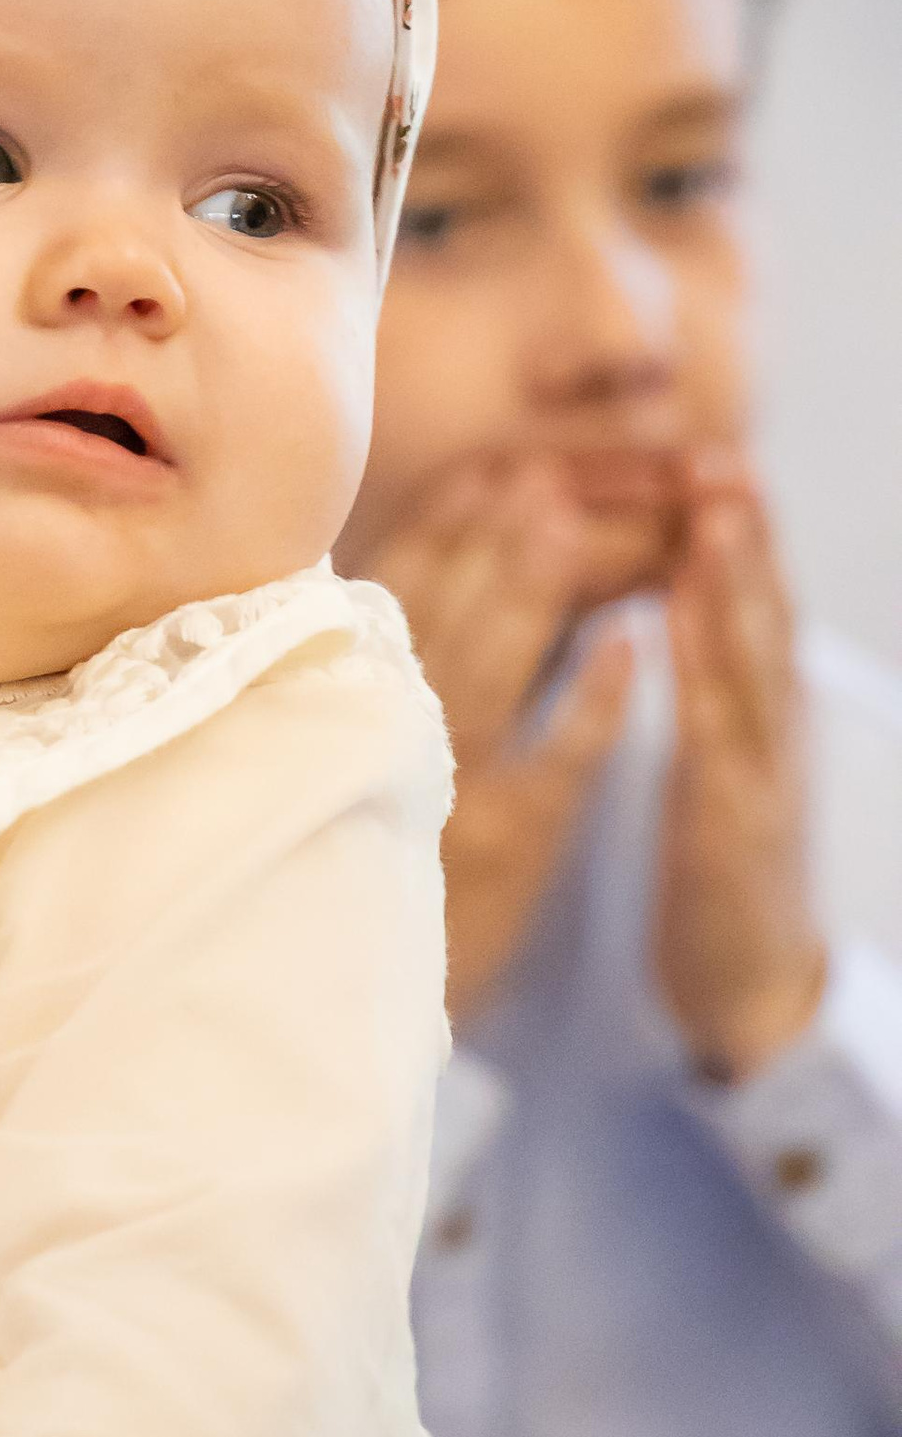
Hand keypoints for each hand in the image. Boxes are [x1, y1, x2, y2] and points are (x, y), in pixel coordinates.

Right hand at [362, 454, 635, 1026]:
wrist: (339, 1003)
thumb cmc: (343, 873)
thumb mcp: (329, 771)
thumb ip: (353, 689)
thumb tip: (386, 592)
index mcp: (339, 715)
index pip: (389, 599)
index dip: (438, 530)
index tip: (482, 473)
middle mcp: (385, 742)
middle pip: (443, 617)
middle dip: (490, 540)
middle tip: (535, 473)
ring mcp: (450, 792)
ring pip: (492, 671)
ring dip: (529, 591)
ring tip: (568, 520)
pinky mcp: (507, 849)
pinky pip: (558, 762)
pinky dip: (592, 703)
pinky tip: (625, 651)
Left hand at [656, 456, 825, 1081]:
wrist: (756, 988)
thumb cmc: (721, 866)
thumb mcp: (716, 759)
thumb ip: (704, 680)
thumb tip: (669, 591)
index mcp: (754, 709)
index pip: (741, 599)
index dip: (729, 526)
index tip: (706, 448)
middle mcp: (768, 727)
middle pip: (757, 610)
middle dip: (741, 528)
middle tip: (721, 449)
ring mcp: (760, 774)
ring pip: (748, 659)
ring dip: (733, 579)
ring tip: (714, 506)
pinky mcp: (734, 827)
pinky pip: (715, 738)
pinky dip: (702, 675)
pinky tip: (678, 625)